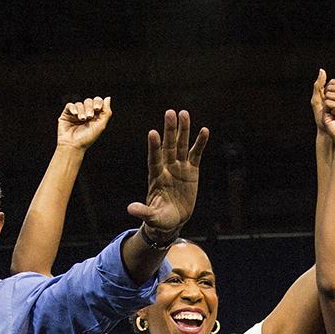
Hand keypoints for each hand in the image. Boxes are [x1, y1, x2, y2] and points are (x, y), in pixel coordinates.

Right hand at [58, 97, 111, 150]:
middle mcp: (85, 113)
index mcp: (94, 115)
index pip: (97, 102)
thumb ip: (106, 112)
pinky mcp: (66, 114)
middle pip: (89, 101)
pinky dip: (73, 108)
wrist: (73, 145)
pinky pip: (70, 105)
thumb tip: (108, 98)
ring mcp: (75, 114)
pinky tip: (75, 114)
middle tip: (89, 117)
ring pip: (80, 103)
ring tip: (82, 119)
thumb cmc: (87, 138)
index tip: (97, 109)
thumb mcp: (101, 125)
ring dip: (82, 110)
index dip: (98, 102)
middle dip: (90, 108)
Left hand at [126, 109, 208, 239]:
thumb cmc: (160, 220)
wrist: (173, 221)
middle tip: (169, 112)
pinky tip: (204, 130)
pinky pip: (196, 154)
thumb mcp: (152, 218)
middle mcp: (167, 168)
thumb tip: (130, 209)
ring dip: (184, 130)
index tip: (152, 133)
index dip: (154, 147)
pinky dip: (200, 143)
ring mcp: (179, 168)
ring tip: (184, 113)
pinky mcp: (192, 171)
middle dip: (169, 131)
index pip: (154, 159)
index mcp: (156, 177)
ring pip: (182, 146)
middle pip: (168, 146)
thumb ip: (143, 212)